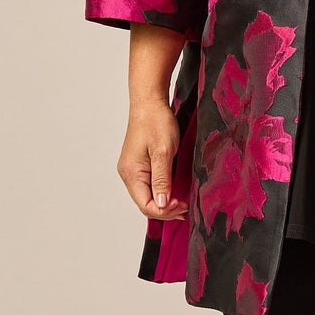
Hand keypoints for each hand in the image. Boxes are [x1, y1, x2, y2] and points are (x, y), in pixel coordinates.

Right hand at [117, 101, 189, 217]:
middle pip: (145, 204)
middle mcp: (128, 174)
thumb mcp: (163, 152)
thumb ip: (162, 180)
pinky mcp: (139, 165)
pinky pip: (148, 186)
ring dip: (164, 203)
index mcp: (132, 173)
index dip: (165, 211)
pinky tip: (174, 192)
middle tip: (185, 207)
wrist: (150, 103)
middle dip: (166, 210)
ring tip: (182, 203)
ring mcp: (132, 170)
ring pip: (147, 196)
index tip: (183, 204)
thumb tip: (161, 204)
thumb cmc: (156, 122)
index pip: (146, 205)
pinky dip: (162, 192)